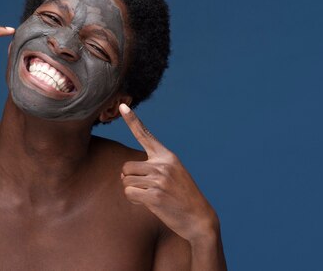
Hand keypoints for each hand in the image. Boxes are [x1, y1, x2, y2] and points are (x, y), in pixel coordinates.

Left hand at [119, 104, 218, 242]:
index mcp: (167, 156)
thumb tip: (124, 173)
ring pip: (126, 181)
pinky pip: (129, 193)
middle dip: (130, 179)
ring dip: (133, 191)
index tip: (123, 105)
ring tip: (151, 196)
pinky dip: (134, 200)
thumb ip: (153, 167)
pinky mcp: (154, 196)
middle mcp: (163, 164)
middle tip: (145, 188)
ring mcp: (159, 180)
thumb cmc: (182, 196)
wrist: (199, 218)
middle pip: (126, 166)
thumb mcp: (173, 173)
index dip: (132, 120)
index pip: (145, 135)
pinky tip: (148, 203)